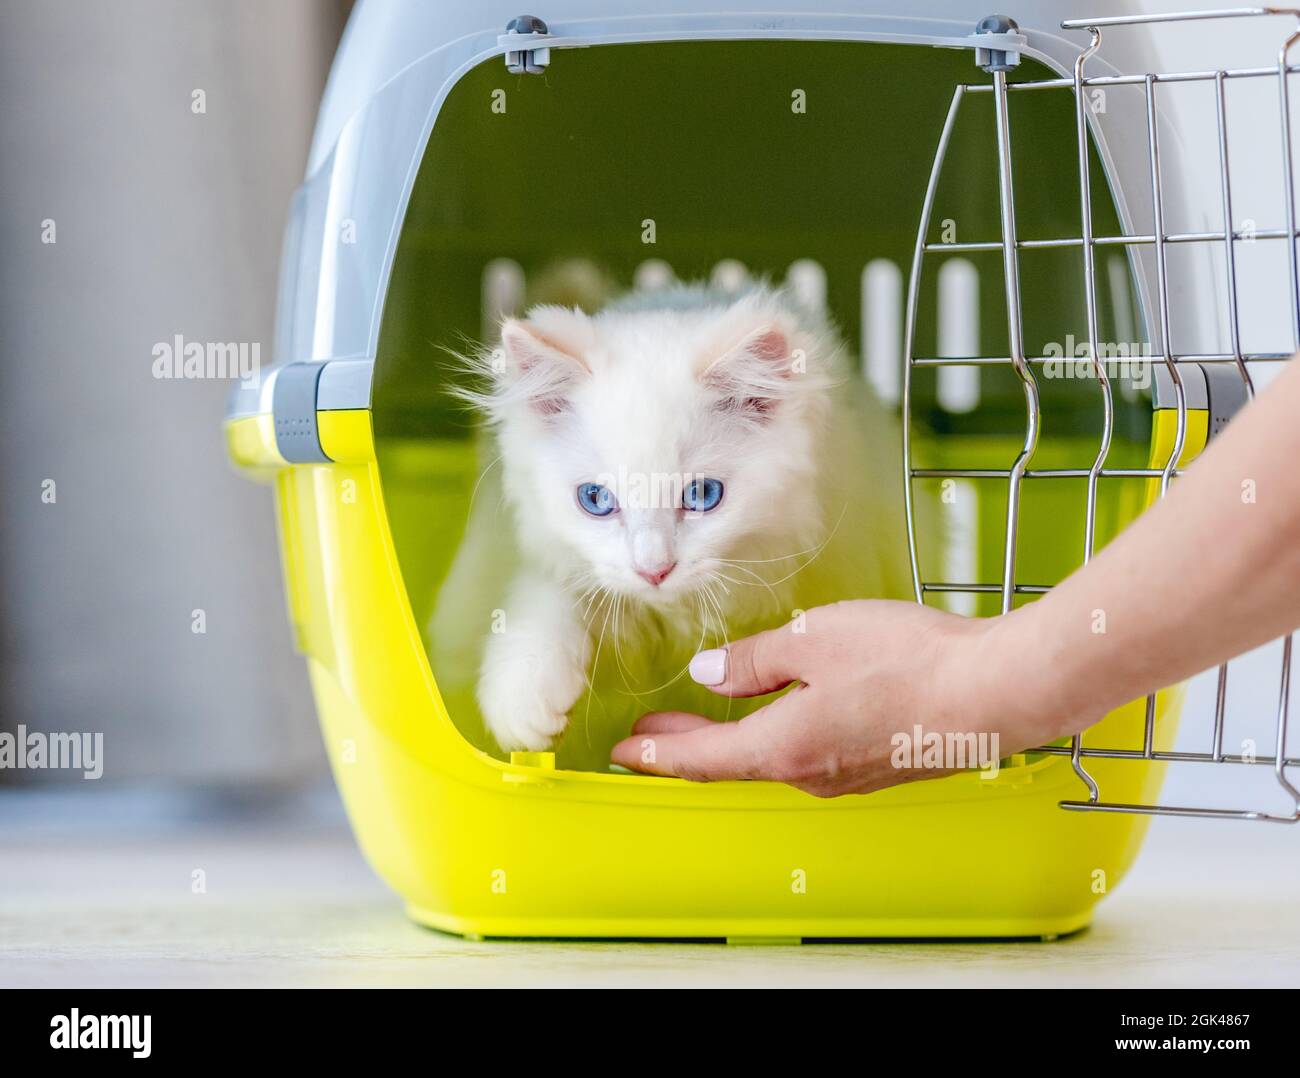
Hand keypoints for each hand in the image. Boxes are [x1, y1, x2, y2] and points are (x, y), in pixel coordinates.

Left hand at [610, 599, 1048, 796]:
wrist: (996, 692)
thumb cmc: (905, 661)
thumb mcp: (812, 640)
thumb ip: (755, 660)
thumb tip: (712, 672)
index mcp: (782, 746)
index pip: (701, 759)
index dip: (656, 753)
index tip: (622, 753)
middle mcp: (809, 774)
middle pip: (732, 761)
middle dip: (686, 745)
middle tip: (649, 733)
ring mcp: (846, 775)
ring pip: (772, 756)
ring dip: (732, 736)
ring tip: (706, 713)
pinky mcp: (877, 764)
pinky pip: (810, 752)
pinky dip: (777, 733)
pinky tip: (782, 710)